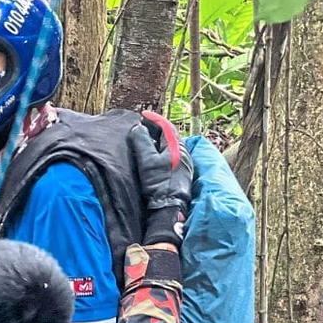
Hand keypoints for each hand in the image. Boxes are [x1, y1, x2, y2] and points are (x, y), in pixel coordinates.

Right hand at [128, 111, 192, 247]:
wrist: (170, 208)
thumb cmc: (160, 184)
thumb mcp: (147, 162)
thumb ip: (142, 143)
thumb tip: (139, 128)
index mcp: (177, 147)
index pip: (166, 127)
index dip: (154, 119)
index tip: (143, 115)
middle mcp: (183, 153)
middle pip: (169, 136)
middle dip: (156, 129)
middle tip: (142, 126)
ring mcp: (183, 164)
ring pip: (170, 146)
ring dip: (158, 141)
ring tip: (144, 140)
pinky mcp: (180, 173)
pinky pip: (170, 156)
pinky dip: (160, 151)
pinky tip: (152, 157)